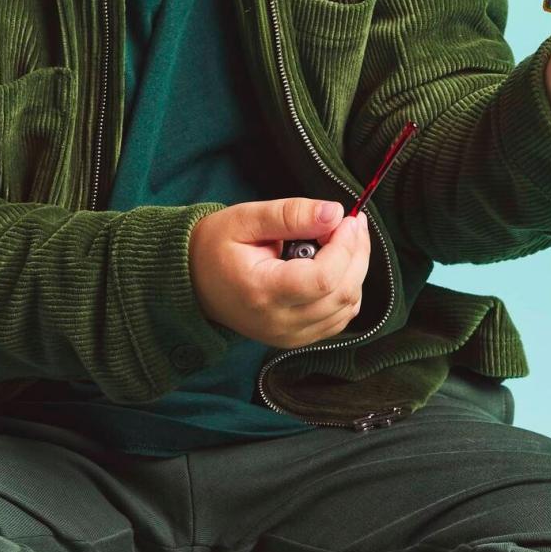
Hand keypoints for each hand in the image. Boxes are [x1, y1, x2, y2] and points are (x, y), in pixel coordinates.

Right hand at [188, 198, 368, 348]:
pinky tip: (337, 265)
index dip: (346, 247)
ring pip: (347, 308)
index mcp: (262, 291)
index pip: (323, 278)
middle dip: (357, 254)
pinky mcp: (297, 338)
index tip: (348, 219)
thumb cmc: (214, 247)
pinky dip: (348, 290)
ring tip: (343, 240)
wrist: (193, 281)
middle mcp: (279, 322)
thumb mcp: (245, 218)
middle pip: (342, 294)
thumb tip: (334, 213)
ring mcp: (290, 336)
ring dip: (356, 271)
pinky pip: (339, 318)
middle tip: (352, 224)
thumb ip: (290, 214)